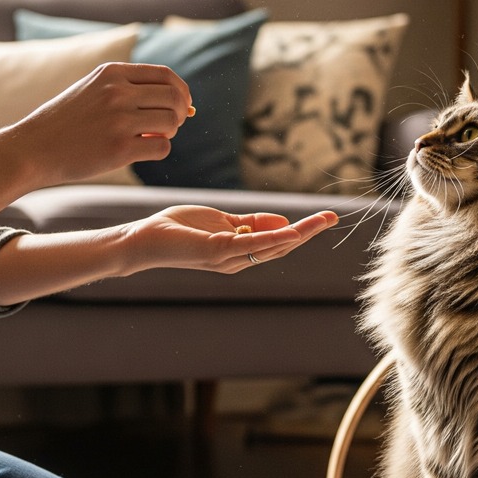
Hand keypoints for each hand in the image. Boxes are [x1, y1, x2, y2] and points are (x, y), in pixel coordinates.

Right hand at [13, 62, 192, 187]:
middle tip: (168, 126)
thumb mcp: (93, 90)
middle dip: (180, 113)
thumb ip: (131, 91)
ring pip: (172, 122)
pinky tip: (141, 151)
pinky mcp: (119, 149)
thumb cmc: (66, 122)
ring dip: (169, 133)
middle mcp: (117, 92)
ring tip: (150, 138)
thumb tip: (187, 106)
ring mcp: (119, 120)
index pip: (166, 75)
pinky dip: (159, 150)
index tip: (181, 105)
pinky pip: (162, 147)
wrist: (31, 149)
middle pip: (175, 98)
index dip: (181, 91)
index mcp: (112, 73)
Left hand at [121, 206, 339, 274]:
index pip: (276, 241)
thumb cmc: (177, 228)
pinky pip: (250, 245)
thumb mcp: (220, 220)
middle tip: (333, 217)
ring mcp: (228, 258)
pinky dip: (272, 237)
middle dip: (308, 232)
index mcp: (239, 252)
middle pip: (281, 246)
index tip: (324, 217)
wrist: (144, 239)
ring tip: (322, 221)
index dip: (301, 230)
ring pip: (271, 246)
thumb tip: (281, 220)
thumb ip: (248, 221)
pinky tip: (290, 230)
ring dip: (299, 234)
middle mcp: (238, 261)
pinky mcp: (217, 252)